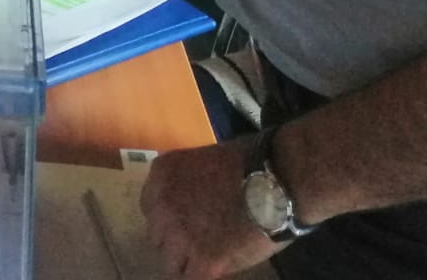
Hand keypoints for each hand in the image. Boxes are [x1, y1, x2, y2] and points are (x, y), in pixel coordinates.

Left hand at [143, 140, 290, 278]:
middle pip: (158, 235)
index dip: (169, 217)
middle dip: (176, 240)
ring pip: (171, 261)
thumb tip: (193, 197)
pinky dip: (203, 274)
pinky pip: (190, 278)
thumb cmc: (250, 162)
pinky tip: (216, 269)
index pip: (150, 207)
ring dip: (188, 261)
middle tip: (200, 241)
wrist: (276, 180)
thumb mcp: (206, 160)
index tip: (185, 222)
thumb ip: (190, 180)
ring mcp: (180, 236)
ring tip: (210, 256)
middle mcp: (162, 206)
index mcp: (162, 175)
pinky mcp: (203, 262)